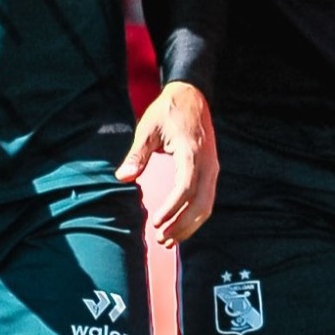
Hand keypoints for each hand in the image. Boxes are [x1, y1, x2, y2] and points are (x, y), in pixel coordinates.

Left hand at [116, 81, 217, 246]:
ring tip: (169, 239)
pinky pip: (207, 199)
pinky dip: (195, 216)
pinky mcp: (211, 170)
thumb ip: (137, 153)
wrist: (191, 95)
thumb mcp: (148, 128)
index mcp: (191, 151)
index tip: (156, 222)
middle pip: (200, 201)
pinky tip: (180, 226)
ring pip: (207, 204)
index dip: (173, 208)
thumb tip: (123, 176)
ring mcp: (212, 166)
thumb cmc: (167, 111)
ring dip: (190, 225)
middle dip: (182, 224)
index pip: (186, 187)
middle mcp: (207, 162)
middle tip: (161, 238)